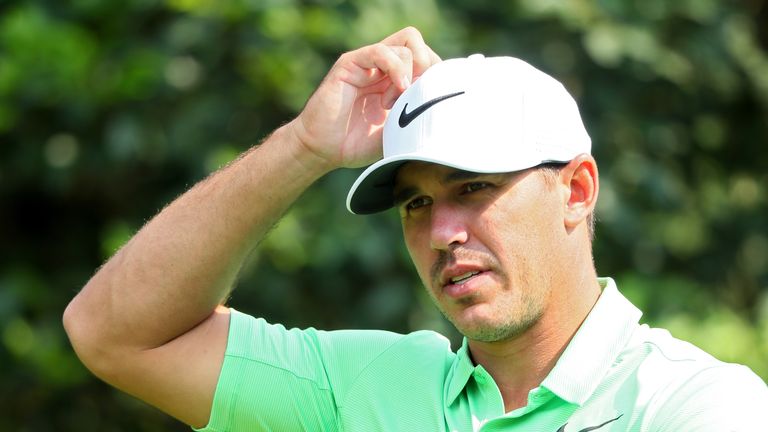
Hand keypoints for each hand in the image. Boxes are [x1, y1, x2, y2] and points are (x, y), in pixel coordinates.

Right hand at [290, 27, 440, 169]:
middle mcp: (384, 66)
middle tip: (420, 95)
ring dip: (410, 74)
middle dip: (429, 66)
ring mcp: (368, 63)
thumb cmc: (357, 143)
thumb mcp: (399, 131)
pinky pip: (380, 51)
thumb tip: (446, 112)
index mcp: (396, 79)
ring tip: (397, 102)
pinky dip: (396, 68)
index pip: (428, 57)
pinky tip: (396, 90)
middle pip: (419, 43)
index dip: (436, 74)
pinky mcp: (350, 64)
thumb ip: (418, 116)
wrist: (324, 150)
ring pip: (407, 43)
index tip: (431, 101)